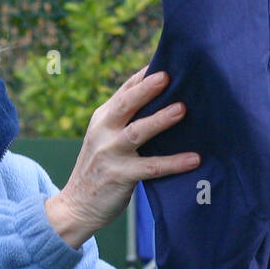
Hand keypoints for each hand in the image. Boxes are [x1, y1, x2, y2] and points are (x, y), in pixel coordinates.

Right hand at [45, 66, 196, 248]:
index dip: (145, 76)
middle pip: (126, 103)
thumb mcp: (105, 138)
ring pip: (137, 131)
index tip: (168, 61)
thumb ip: (125, 120)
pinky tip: (193, 159)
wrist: (76, 206)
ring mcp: (109, 153)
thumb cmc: (100, 168)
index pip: (125, 90)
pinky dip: (173, 162)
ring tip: (182, 109)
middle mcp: (103, 131)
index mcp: (102, 118)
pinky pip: (151, 166)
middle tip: (169, 75)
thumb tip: (164, 99)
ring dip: (160, 120)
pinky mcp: (119, 175)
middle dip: (147, 88)